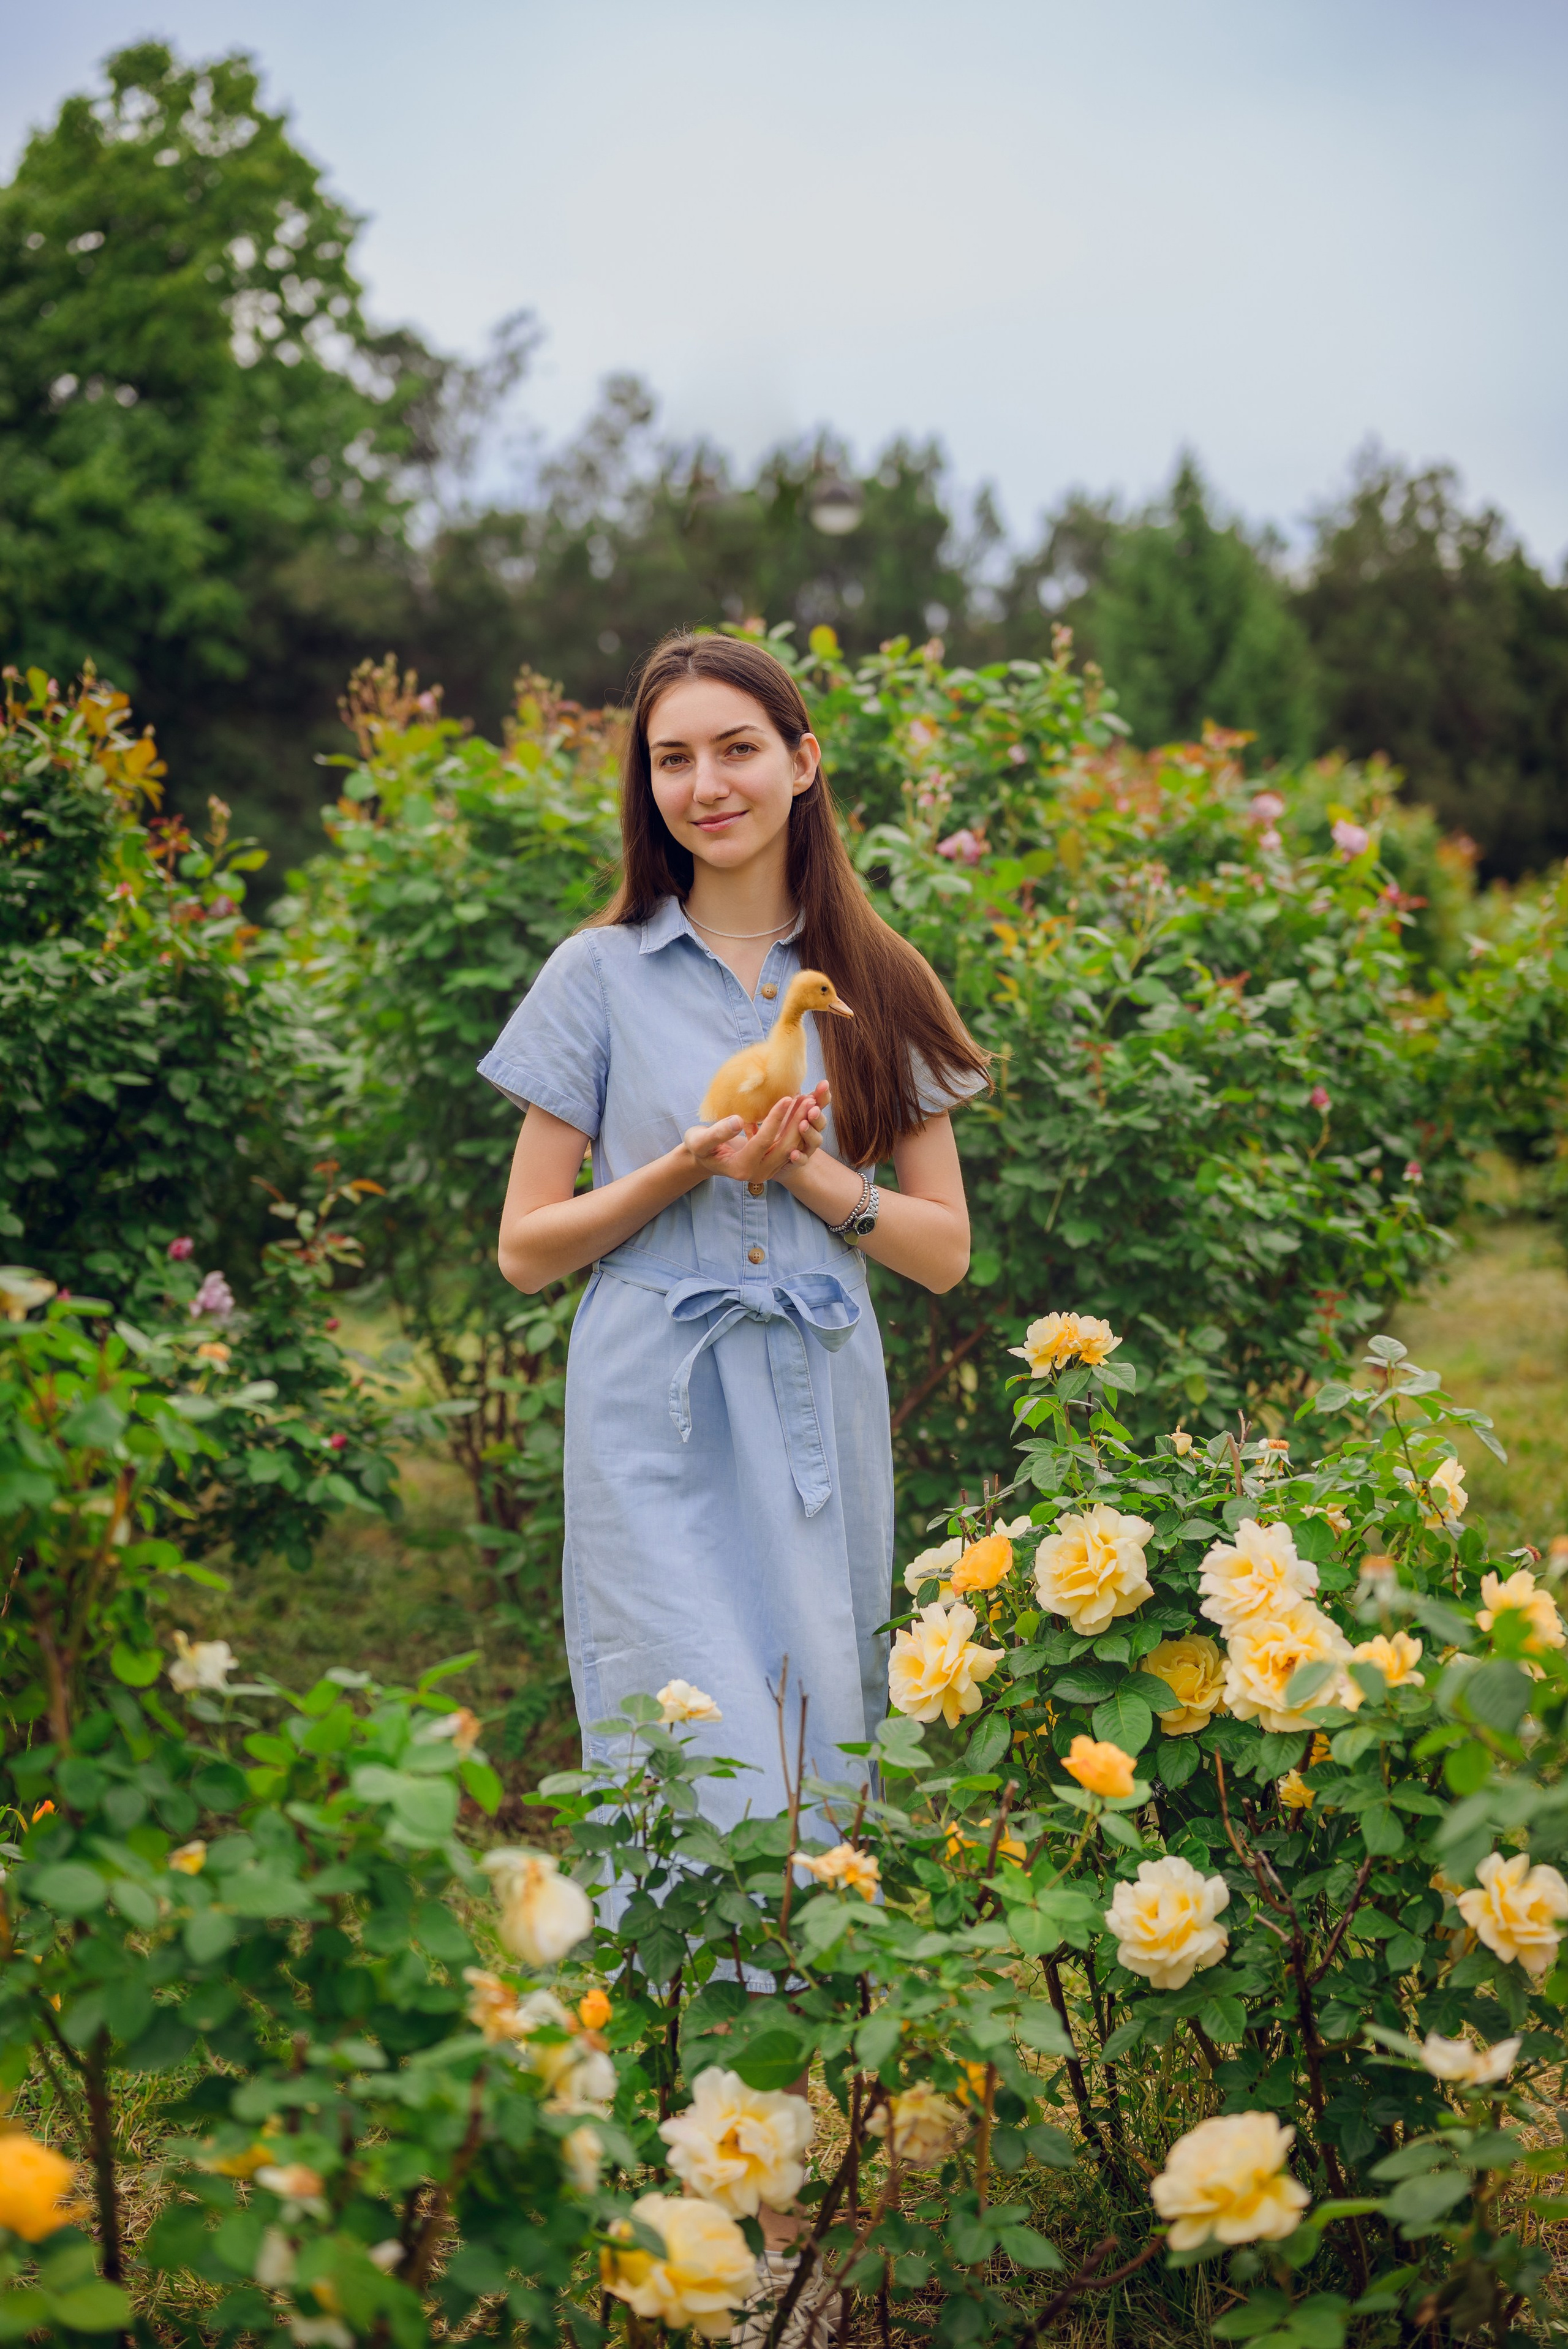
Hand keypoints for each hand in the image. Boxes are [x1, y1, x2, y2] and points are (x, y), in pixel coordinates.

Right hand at [683, 1093, 814, 1185]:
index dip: (776, 1120)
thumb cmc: (699, 1146)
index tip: (787, 1098)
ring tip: (809, 1099)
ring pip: (791, 1147)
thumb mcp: (700, 1139)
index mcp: (741, 1168)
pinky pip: (790, 1147)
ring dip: (801, 1124)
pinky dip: (797, 1128)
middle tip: (809, 1098)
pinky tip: (801, 1108)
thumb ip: (718, 1132)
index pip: (764, 1141)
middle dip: (798, 1121)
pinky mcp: (773, 1165)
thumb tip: (738, 1120)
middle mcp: (758, 1173)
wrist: (704, 1158)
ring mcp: (767, 1171)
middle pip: (784, 1146)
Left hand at [786, 1080, 829, 1165]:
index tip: (823, 1084)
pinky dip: (799, 1157)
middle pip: (820, 1122)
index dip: (823, 1094)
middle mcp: (812, 1130)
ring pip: (815, 1141)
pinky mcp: (799, 1161)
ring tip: (802, 1125)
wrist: (773, 1157)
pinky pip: (803, 1160)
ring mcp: (807, 1147)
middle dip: (817, 1114)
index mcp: (808, 1114)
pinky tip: (794, 1153)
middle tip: (812, 1108)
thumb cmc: (780, 1128)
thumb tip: (780, 1072)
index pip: (820, 1103)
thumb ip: (785, 1095)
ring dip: (810, 1132)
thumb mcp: (781, 1109)